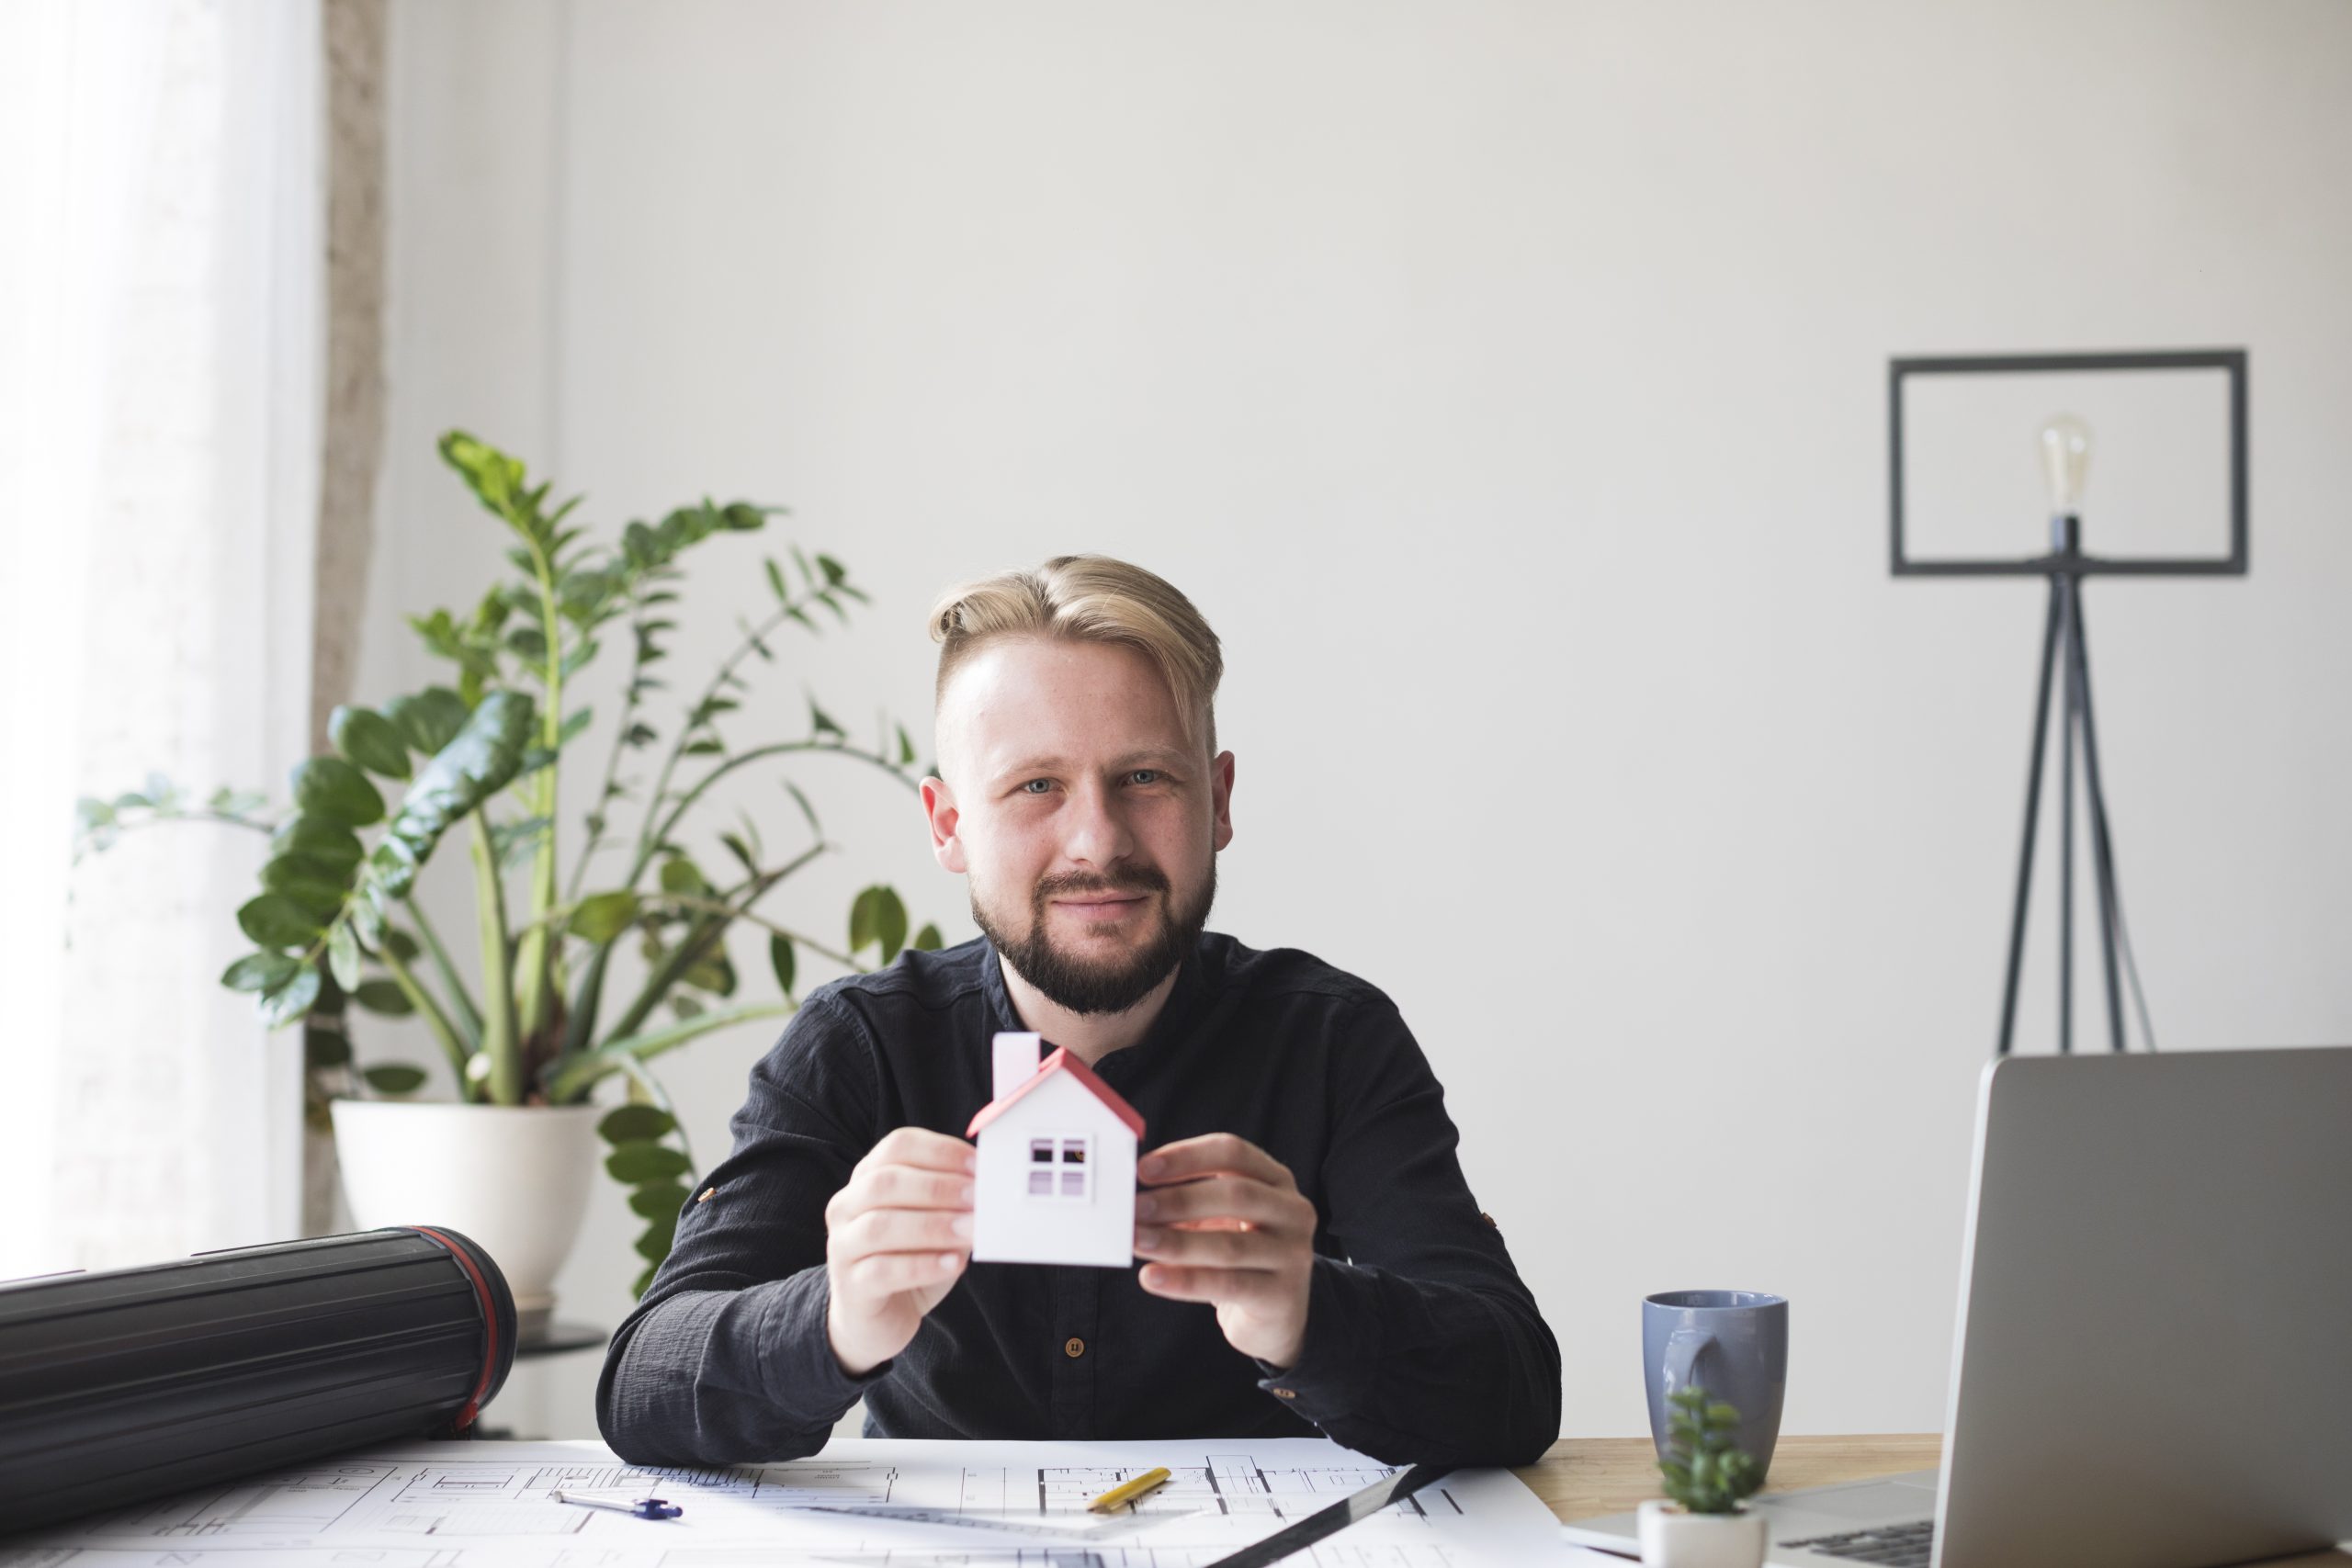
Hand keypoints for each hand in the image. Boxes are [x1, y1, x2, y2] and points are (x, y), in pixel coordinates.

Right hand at [824, 1127, 975, 1376]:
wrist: (878, 1320)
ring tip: (970, 1231)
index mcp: (867, 1178)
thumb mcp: (936, 1225)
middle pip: (885, 1183)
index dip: (939, 1151)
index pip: (897, 1147)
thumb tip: (989, 1189)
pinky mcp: (850, 1287)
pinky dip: (922, 1265)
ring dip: (933, 1226)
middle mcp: (846, 1207)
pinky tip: (952, 1263)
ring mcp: (842, 1247)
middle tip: (978, 1197)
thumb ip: (955, 1204)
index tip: (978, 1165)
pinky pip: (882, 1271)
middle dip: (937, 1187)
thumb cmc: (911, 1261)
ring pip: (880, 1226)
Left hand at [1133, 1133, 1317, 1368]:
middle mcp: (1293, 1211)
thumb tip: (1133, 1200)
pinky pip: (1227, 1285)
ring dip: (1175, 1242)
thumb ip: (1185, 1205)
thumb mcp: (1218, 1221)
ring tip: (1135, 1241)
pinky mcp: (1282, 1295)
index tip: (1143, 1169)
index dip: (1187, 1157)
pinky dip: (1184, 1281)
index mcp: (1276, 1180)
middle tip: (1134, 1209)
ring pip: (1229, 1245)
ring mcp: (1293, 1254)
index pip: (1233, 1153)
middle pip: (1235, 1194)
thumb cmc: (1240, 1258)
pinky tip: (1152, 1278)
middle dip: (1178, 1199)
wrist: (1276, 1316)